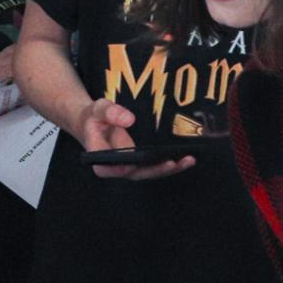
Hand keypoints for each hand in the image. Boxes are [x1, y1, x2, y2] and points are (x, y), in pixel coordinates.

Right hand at [76, 98, 196, 180]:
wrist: (95, 122)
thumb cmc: (95, 117)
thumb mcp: (98, 109)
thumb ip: (110, 113)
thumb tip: (129, 119)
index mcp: (101, 159)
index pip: (113, 169)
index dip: (126, 168)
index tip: (138, 163)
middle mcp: (116, 168)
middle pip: (137, 173)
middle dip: (156, 170)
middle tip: (173, 162)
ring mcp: (129, 167)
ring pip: (149, 172)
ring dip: (168, 168)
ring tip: (187, 161)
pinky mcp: (139, 163)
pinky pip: (154, 166)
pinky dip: (170, 164)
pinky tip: (185, 159)